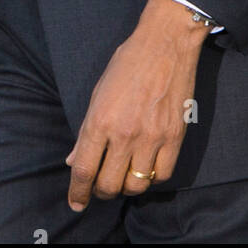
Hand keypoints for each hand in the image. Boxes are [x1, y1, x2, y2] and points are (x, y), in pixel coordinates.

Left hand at [65, 0, 209, 210]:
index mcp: (100, 120)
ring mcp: (152, 137)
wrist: (164, 45)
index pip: (84, 168)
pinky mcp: (174, 138)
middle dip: (101, 191)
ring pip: (136, 186)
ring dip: (126, 187)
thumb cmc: (127, 64)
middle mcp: (125, 133)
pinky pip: (161, 175)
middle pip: (109, 185)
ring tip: (123, 176)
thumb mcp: (98, 93)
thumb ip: (87, 130)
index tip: (76, 203)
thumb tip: (73, 160)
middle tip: (100, 185)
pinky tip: (145, 168)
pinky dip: (151, 178)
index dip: (78, 192)